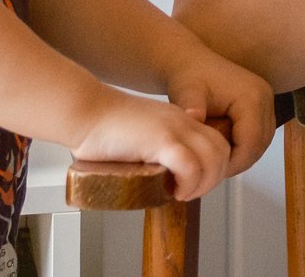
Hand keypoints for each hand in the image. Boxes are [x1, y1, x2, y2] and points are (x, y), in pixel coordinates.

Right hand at [69, 88, 233, 201]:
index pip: (214, 142)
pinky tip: (174, 191)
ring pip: (214, 158)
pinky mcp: (160, 139)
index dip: (210, 167)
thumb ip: (153, 152)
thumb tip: (155, 180)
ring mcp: (173, 129)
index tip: (192, 184)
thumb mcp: (139, 138)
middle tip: (189, 192)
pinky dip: (188, 184)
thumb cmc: (100, 128)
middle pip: (222, 150)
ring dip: (203, 184)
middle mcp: (182, 121)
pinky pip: (191, 165)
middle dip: (213, 178)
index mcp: (178, 119)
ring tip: (182, 194)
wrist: (83, 110)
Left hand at [159, 43, 277, 179]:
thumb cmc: (188, 76)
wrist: (192, 62)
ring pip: (260, 143)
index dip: (232, 162)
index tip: (209, 171)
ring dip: (240, 155)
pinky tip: (221, 148)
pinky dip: (242, 146)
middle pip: (259, 145)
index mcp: (252, 96)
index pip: (251, 143)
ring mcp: (266, 102)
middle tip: (210, 170)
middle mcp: (265, 98)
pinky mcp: (262, 106)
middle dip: (236, 162)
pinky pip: (258, 136)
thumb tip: (195, 119)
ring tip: (214, 160)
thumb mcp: (186, 92)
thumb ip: (191, 108)